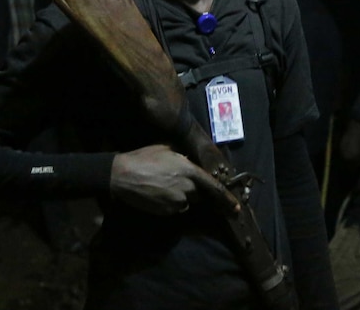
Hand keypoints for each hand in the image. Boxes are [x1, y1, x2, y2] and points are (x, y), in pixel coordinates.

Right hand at [110, 144, 238, 215]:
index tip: (236, 207)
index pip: (214, 187)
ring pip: (187, 202)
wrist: (123, 176)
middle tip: (177, 182)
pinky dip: (171, 202)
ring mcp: (176, 201)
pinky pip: (175, 208)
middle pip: (200, 194)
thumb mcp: (167, 148)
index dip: (226, 198)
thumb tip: (190, 161)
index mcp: (189, 170)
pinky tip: (158, 192)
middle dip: (195, 190)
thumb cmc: (144, 158)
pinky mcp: (166, 211)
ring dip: (182, 196)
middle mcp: (186, 188)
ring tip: (163, 185)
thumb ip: (183, 156)